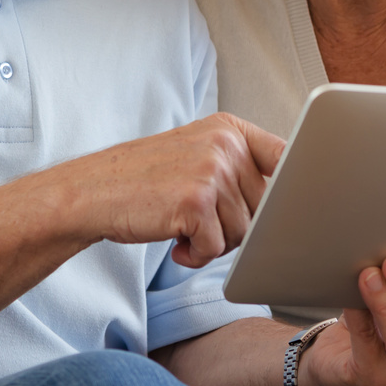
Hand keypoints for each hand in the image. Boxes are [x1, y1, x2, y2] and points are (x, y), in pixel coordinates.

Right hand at [54, 113, 284, 267]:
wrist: (92, 192)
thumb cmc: (144, 181)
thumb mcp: (195, 156)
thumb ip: (237, 168)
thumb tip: (287, 203)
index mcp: (228, 129)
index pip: (285, 156)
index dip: (292, 188)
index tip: (292, 206)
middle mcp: (224, 144)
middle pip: (265, 208)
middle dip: (236, 228)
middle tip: (201, 223)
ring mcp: (211, 170)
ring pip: (243, 233)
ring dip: (213, 243)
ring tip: (182, 228)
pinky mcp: (195, 201)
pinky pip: (217, 248)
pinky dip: (195, 256)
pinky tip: (175, 243)